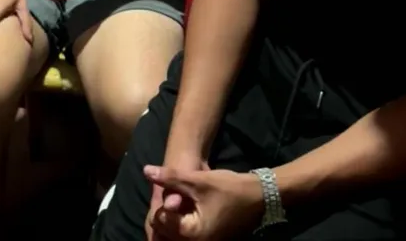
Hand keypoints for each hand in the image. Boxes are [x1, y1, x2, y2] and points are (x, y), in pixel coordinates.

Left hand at [144, 165, 263, 239]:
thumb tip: (146, 171)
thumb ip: (170, 178)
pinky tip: (186, 212)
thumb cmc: (230, 188)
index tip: (175, 192)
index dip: (162, 204)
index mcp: (191, 233)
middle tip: (174, 199)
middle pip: (164, 234)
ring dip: (172, 223)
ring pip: (174, 237)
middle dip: (164, 216)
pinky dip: (182, 227)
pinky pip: (187, 238)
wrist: (259, 196)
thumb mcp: (198, 180)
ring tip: (178, 204)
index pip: (160, 221)